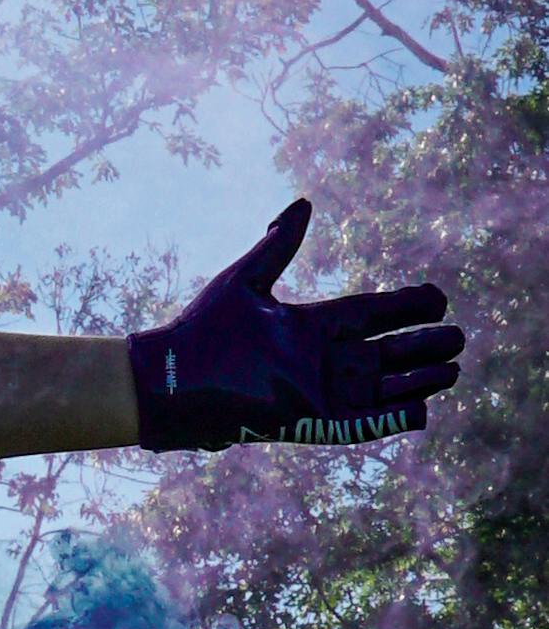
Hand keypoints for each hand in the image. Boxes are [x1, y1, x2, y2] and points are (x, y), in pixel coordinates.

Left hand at [128, 200, 460, 450]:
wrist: (170, 379)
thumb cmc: (200, 330)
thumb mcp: (246, 281)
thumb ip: (279, 245)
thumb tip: (303, 204)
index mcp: (310, 325)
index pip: (370, 314)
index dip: (406, 306)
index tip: (439, 298)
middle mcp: (320, 360)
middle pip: (385, 352)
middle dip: (422, 346)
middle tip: (457, 338)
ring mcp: (316, 392)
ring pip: (380, 388)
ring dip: (416, 381)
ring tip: (452, 371)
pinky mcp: (309, 422)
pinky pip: (359, 424)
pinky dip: (388, 419)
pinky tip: (421, 410)